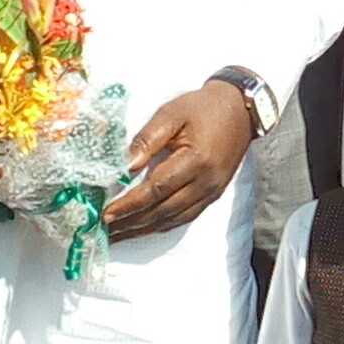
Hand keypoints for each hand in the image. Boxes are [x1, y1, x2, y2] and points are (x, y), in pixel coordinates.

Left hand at [105, 82, 250, 242]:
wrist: (240, 110)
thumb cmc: (203, 108)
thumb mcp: (172, 113)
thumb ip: (147, 138)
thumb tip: (126, 166)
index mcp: (196, 160)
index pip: (156, 189)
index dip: (129, 204)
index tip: (105, 214)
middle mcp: (206, 182)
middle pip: (162, 210)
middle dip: (131, 222)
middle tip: (103, 230)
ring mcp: (211, 192)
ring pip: (173, 219)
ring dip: (143, 230)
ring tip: (117, 235)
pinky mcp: (213, 195)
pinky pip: (184, 217)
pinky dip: (161, 225)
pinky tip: (143, 228)